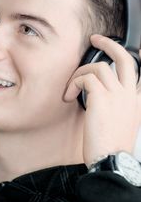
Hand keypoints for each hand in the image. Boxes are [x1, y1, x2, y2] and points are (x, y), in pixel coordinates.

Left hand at [64, 35, 139, 166]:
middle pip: (124, 57)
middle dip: (109, 43)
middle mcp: (129, 94)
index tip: (119, 48)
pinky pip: (85, 79)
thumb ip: (117, 106)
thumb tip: (100, 95)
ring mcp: (118, 94)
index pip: (135, 69)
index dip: (128, 54)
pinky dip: (73, 84)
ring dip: (79, 74)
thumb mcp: (121, 123)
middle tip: (96, 39)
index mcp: (135, 100)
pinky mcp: (102, 98)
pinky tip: (68, 96)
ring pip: (98, 67)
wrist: (112, 162)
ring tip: (71, 88)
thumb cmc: (112, 147)